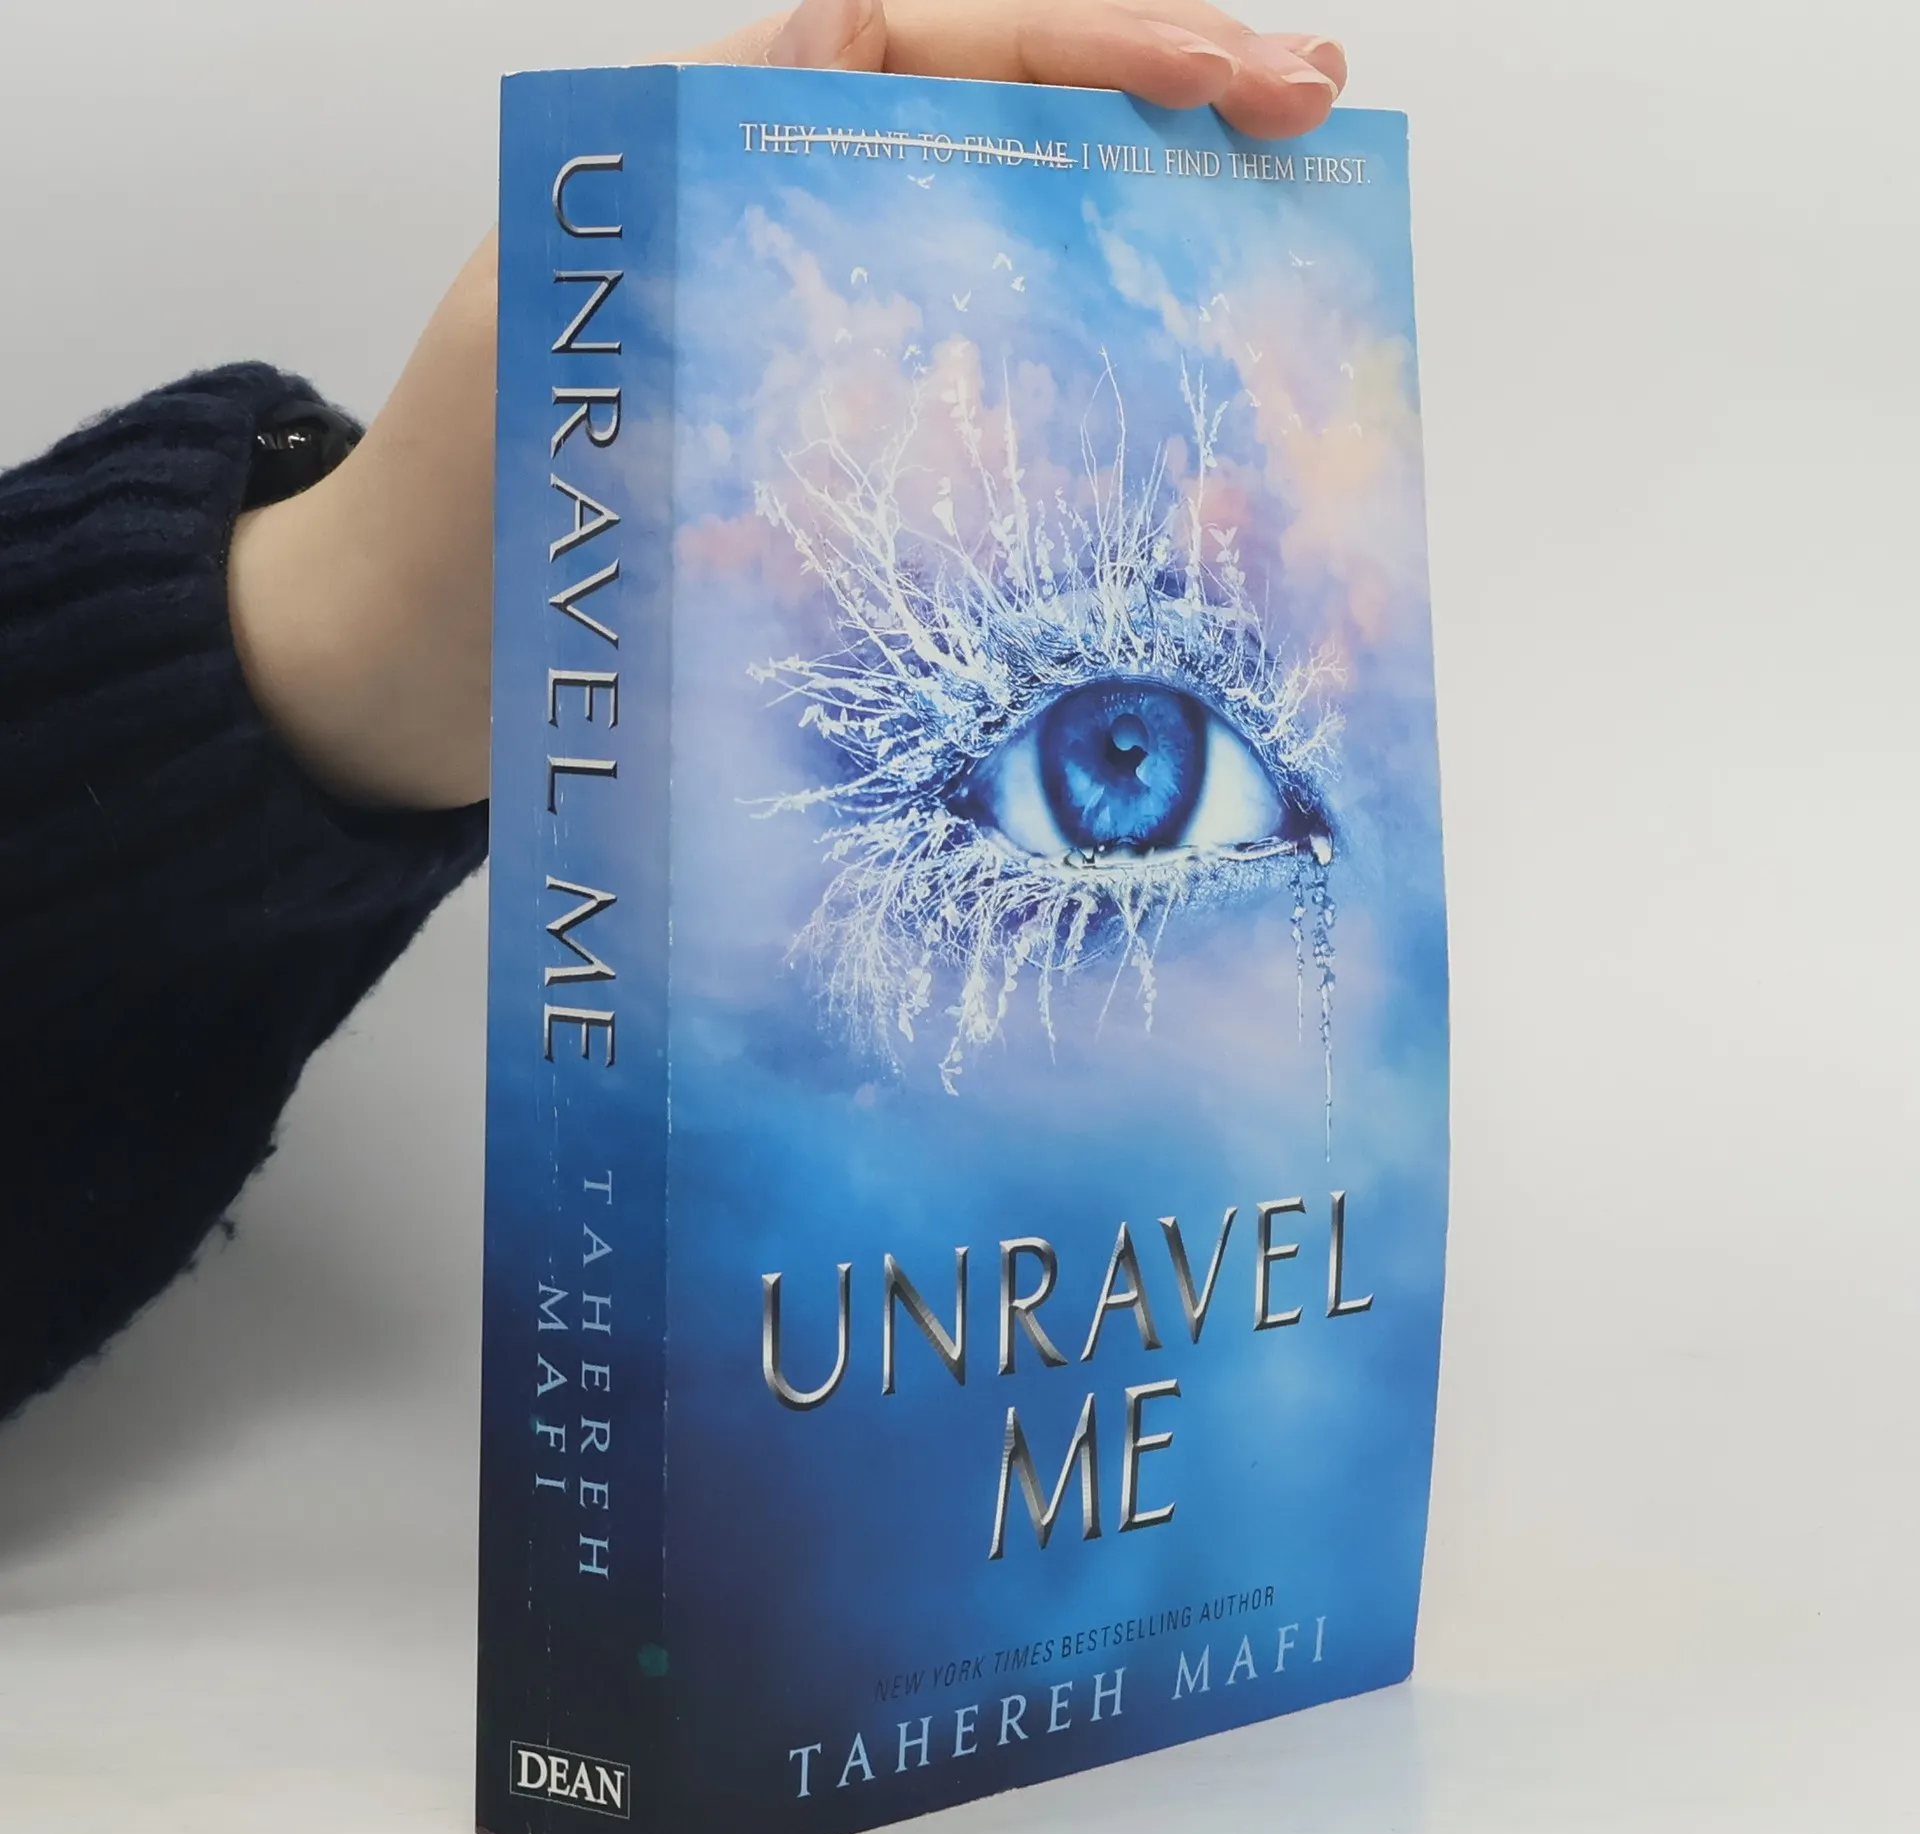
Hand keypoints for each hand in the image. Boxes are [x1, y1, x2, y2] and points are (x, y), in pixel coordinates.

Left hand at [227, 0, 1345, 811]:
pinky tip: (1188, 393)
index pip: (930, 46)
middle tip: (1311, 105)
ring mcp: (835, 347)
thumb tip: (838, 78)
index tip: (1230, 74)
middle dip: (1163, 92)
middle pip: (1002, 117)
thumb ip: (674, 222)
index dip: (1089, 41)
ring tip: (1291, 202)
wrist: (425, 678)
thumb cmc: (460, 517)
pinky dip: (1096, 385)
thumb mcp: (544, 338)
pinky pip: (994, 393)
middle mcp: (792, 228)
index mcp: (715, 154)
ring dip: (1153, 216)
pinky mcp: (852, 460)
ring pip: (1018, 242)